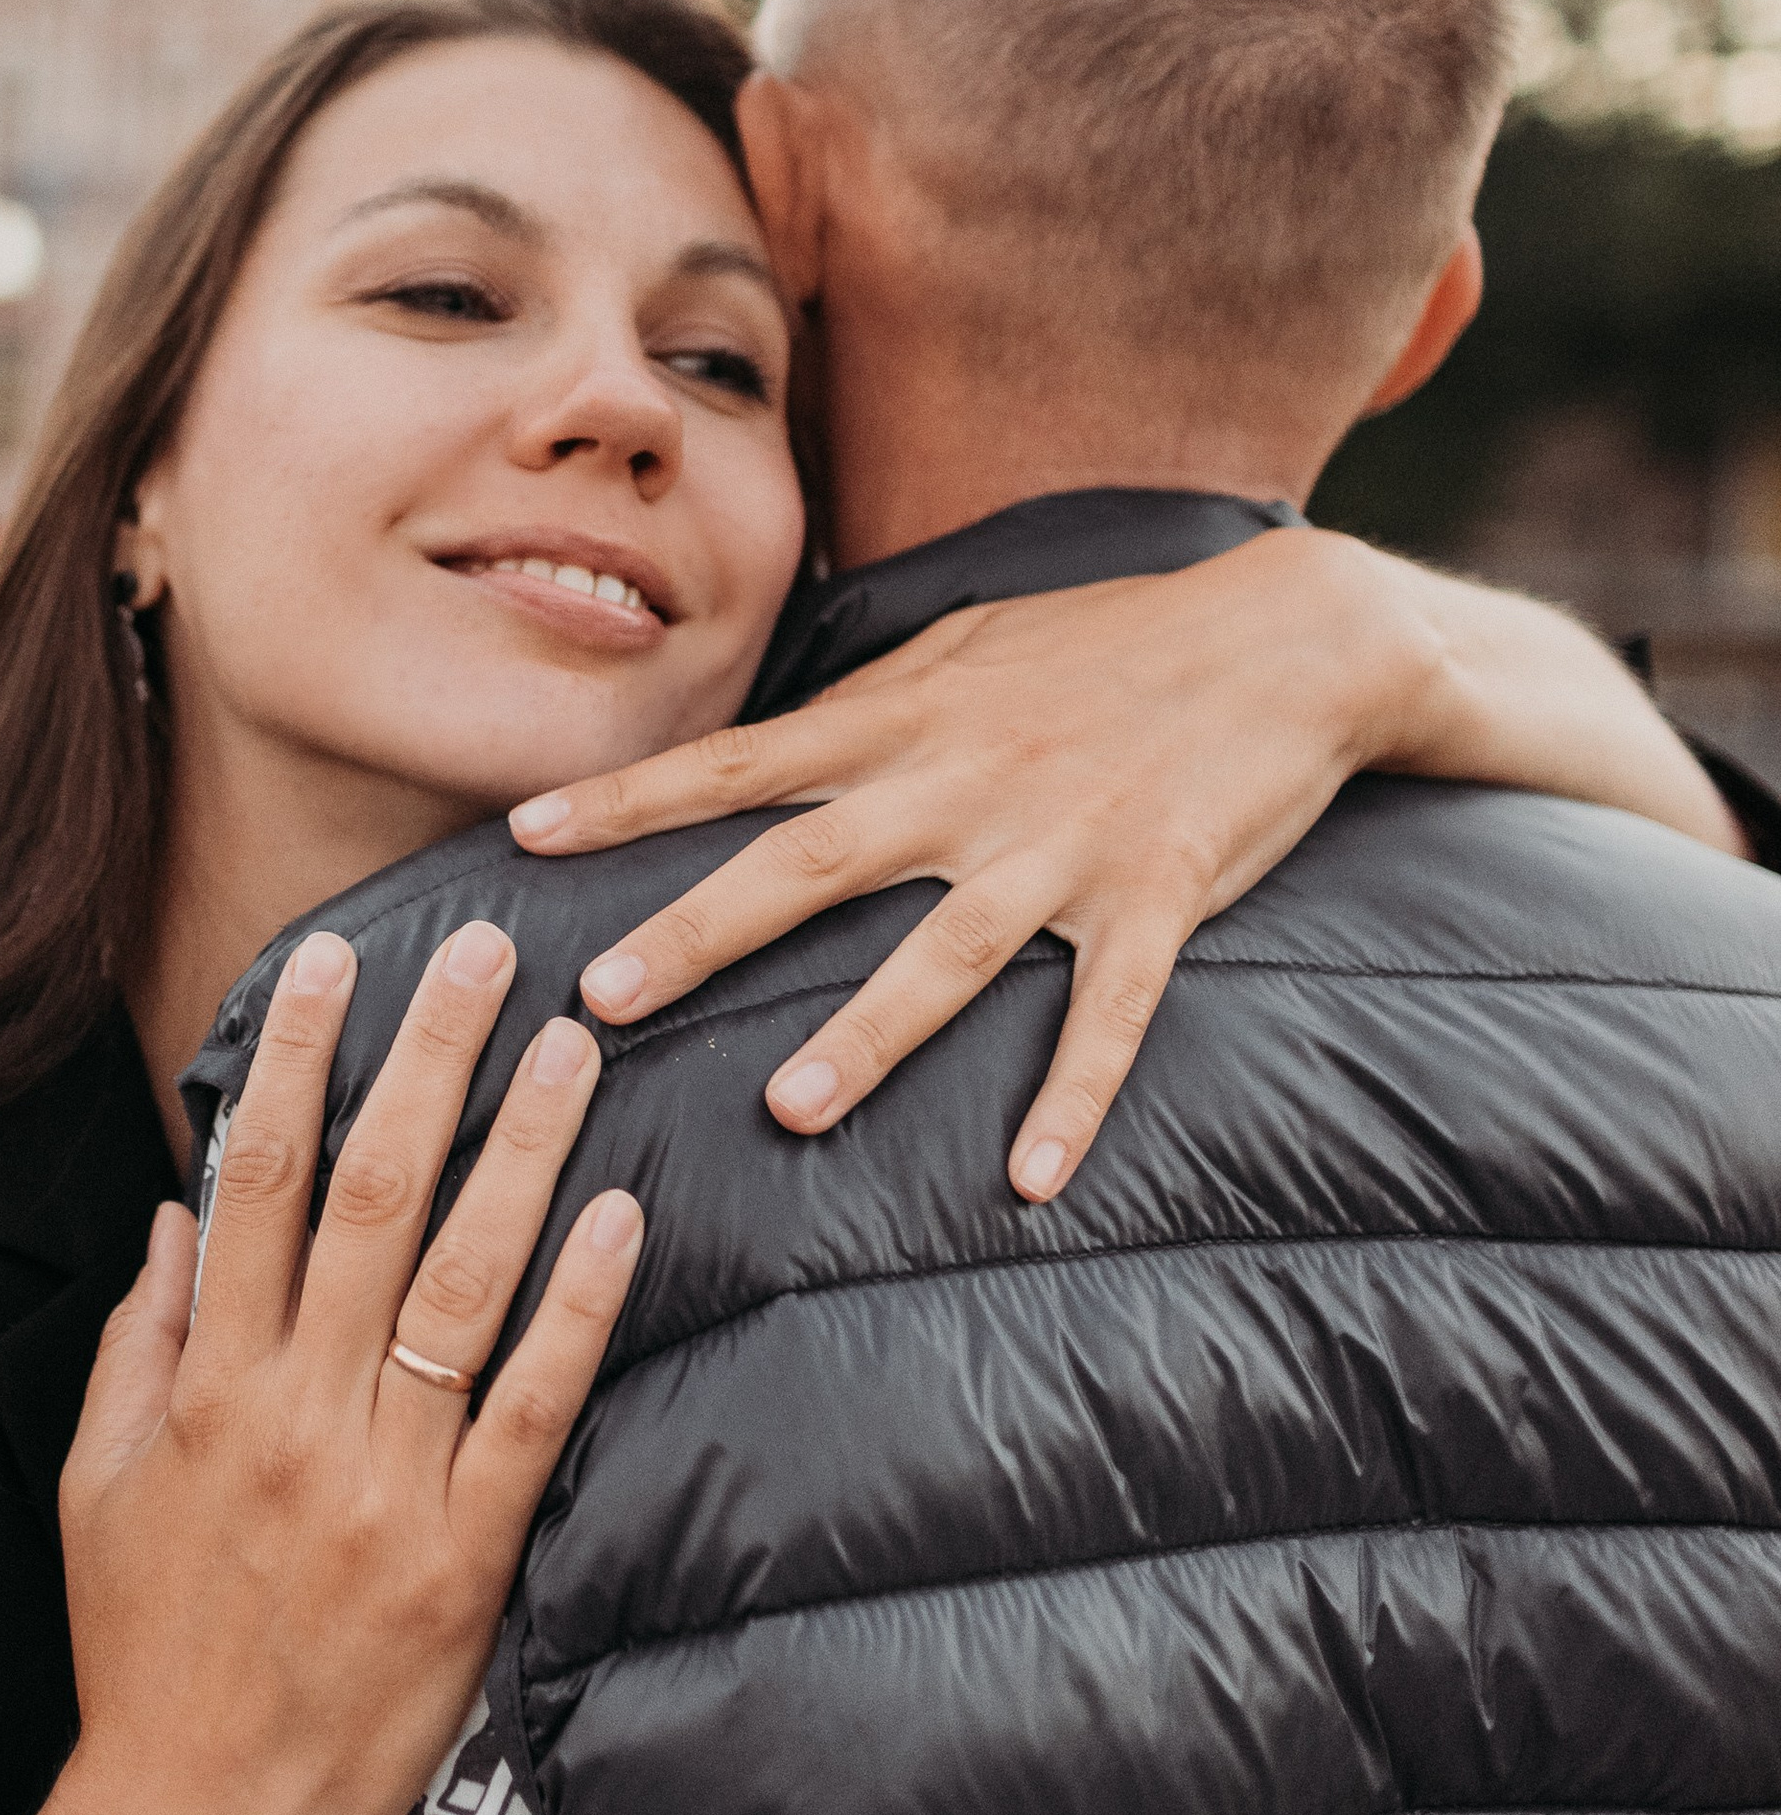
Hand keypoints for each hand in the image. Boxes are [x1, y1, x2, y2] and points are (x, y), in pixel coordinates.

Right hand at [53, 920, 639, 1814]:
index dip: (294, 1057)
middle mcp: (295, 1417)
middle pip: (370, 1198)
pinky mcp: (464, 1559)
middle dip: (427, 1059)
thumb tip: (176, 1215)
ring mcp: (384, 1486)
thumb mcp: (98, 1487)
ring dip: (520, 1150)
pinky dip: (576, 1310)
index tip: (330, 958)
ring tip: (572, 1042)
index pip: (252, 1181)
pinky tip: (619, 1216)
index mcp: (208, 1390)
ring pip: (461, 1282)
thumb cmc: (142, 1654)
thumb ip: (142, 1343)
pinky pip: (532, 1413)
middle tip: (484, 950)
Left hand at [507, 523, 1443, 1200]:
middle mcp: (966, 782)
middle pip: (810, 863)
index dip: (628, 801)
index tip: (524, 837)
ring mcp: (1062, 847)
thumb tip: (759, 752)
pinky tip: (1031, 1179)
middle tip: (606, 997)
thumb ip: (861, 705)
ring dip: (868, 1033)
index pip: (737, 763)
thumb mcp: (965, 646)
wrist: (1290, 635)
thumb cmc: (1109, 643)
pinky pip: (1110, 1011)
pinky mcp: (1158, 896)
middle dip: (702, 930)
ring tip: (787, 1106)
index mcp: (906, 719)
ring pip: (948, 951)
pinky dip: (1074, 1094)